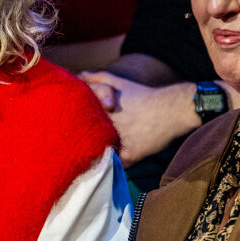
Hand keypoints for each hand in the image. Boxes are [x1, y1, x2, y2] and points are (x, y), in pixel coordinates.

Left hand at [80, 72, 198, 164]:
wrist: (171, 110)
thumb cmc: (143, 94)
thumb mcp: (119, 82)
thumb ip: (97, 79)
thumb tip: (78, 75)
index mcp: (100, 111)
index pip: (78, 122)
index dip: (72, 126)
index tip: (69, 129)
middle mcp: (108, 127)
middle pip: (86, 140)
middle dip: (82, 142)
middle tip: (73, 148)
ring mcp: (118, 142)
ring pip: (99, 155)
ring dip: (95, 156)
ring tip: (88, 159)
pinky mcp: (130, 155)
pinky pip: (114, 165)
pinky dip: (110, 165)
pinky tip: (107, 164)